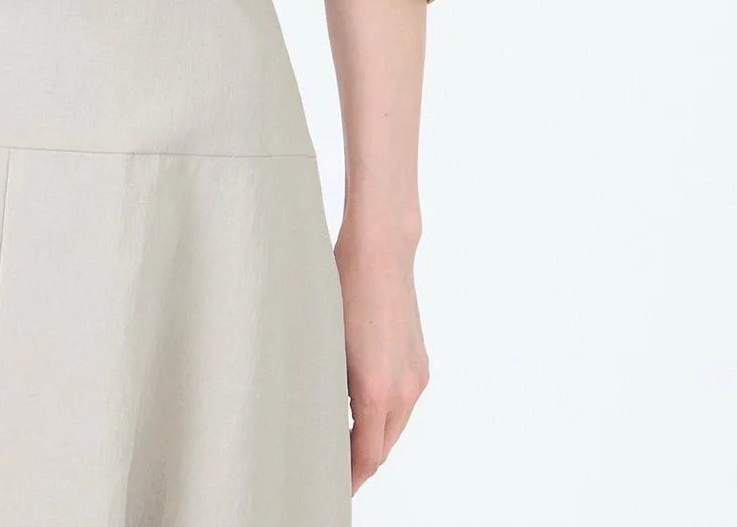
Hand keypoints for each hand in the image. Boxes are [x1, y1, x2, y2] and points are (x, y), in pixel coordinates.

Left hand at [334, 228, 429, 493]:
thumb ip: (329, 387)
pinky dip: (384, 415)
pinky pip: (402, 402)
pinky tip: (362, 410)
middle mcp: (403, 389)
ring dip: (373, 440)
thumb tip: (318, 418)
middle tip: (330, 473)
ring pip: (394, 426)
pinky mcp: (418, 361)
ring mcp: (415, 375)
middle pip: (383, 446)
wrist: (380, 250)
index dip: (350, 477)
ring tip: (343, 446)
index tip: (331, 487)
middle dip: (360, 464)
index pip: (367, 456)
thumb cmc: (342, 287)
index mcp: (377, 390)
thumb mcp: (325, 341)